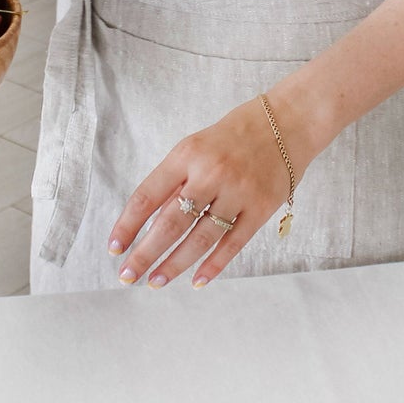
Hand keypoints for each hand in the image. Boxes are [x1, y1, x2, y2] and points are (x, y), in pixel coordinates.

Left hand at [108, 95, 307, 289]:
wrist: (289, 121)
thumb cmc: (235, 135)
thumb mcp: (196, 146)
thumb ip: (176, 182)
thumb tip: (149, 224)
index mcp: (187, 154)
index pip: (148, 195)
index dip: (127, 224)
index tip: (114, 247)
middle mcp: (210, 173)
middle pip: (170, 222)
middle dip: (145, 253)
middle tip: (128, 276)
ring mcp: (238, 192)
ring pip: (200, 238)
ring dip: (174, 264)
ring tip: (156, 281)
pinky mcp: (261, 207)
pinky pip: (233, 243)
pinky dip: (213, 265)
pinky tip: (197, 281)